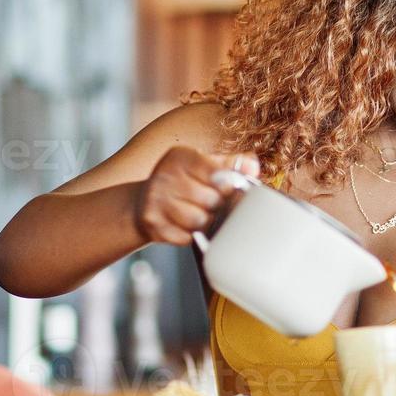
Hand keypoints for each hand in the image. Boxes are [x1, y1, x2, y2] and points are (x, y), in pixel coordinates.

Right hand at [133, 147, 259, 245]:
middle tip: (210, 203)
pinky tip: (184, 225)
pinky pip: (187, 237)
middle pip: (212, 200)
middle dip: (217, 205)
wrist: (142, 202)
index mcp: (179, 157)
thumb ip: (231, 164)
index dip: (228, 184)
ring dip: (205, 221)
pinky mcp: (153, 224)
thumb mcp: (204, 165)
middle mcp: (164, 176)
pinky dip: (191, 235)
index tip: (228, 187)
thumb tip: (253, 167)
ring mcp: (156, 201)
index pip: (217, 173)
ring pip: (200, 220)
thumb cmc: (182, 183)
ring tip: (198, 213)